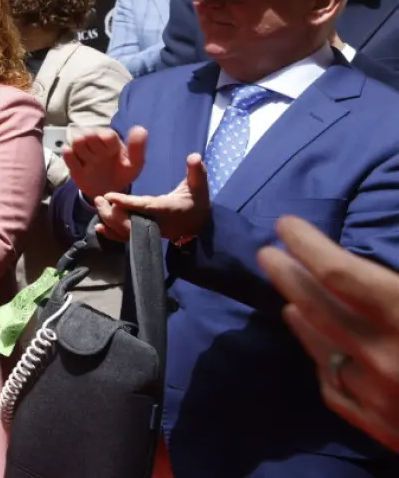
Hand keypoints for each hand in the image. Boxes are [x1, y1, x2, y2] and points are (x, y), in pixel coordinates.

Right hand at [64, 125, 147, 200]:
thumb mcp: (135, 164)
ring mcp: (83, 153)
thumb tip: (141, 128)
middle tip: (98, 157)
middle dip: (93, 145)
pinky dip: (71, 158)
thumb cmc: (123, 173)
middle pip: (88, 134)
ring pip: (76, 141)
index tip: (111, 152)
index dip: (107, 142)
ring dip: (82, 152)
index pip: (106, 134)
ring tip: (88, 162)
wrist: (108, 191)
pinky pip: (67, 155)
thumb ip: (138, 148)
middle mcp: (96, 144)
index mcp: (111, 141)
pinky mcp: (73, 164)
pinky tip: (79, 166)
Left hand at [94, 153, 210, 242]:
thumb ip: (196, 172)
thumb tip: (194, 155)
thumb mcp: (199, 187)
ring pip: (126, 231)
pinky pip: (127, 238)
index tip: (109, 196)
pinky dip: (113, 234)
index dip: (127, 202)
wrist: (200, 226)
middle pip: (130, 222)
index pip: (144, 206)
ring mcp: (151, 232)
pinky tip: (99, 227)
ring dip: (110, 221)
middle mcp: (157, 223)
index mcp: (167, 209)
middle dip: (112, 212)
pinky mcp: (146, 235)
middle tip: (97, 199)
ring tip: (97, 206)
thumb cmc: (197, 203)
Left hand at [259, 215, 398, 452]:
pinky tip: (318, 352)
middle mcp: (385, 356)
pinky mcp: (382, 429)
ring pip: (321, 348)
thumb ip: (398, 287)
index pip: (339, 272)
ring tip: (288, 298)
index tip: (286, 225)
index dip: (307, 244)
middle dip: (289, 276)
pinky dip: (322, 363)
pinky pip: (336, 390)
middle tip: (268, 254)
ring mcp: (379, 396)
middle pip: (317, 306)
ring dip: (300, 316)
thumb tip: (380, 271)